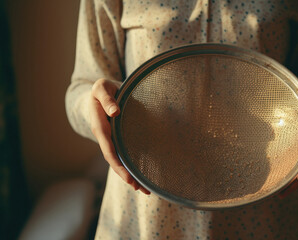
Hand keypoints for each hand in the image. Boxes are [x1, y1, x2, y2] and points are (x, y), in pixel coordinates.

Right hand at [90, 78, 149, 193]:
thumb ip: (107, 99)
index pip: (109, 149)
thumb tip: (115, 112)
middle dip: (126, 175)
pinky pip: (123, 154)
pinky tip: (143, 175)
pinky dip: (132, 165)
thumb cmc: (102, 89)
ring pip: (119, 160)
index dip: (118, 164)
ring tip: (145, 189)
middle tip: (140, 188)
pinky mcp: (117, 138)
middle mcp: (104, 136)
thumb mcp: (102, 88)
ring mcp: (110, 139)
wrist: (99, 92)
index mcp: (100, 126)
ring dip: (130, 175)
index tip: (129, 176)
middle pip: (114, 160)